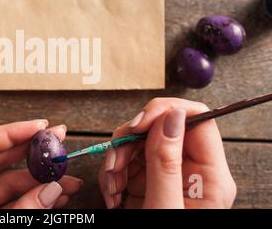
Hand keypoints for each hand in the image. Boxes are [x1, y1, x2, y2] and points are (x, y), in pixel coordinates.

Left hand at [0, 120, 82, 208]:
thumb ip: (23, 211)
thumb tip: (54, 188)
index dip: (12, 133)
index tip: (39, 127)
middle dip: (31, 152)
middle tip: (58, 142)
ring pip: (10, 184)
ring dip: (40, 180)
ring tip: (67, 177)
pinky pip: (12, 204)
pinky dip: (34, 199)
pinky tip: (56, 196)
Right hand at [99, 98, 236, 208]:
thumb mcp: (165, 208)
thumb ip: (166, 162)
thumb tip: (171, 117)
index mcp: (210, 176)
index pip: (198, 120)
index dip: (166, 112)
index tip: (137, 125)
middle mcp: (191, 169)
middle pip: (161, 127)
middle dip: (130, 142)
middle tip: (115, 165)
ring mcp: (169, 174)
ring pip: (140, 142)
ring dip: (117, 159)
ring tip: (111, 188)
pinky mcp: (150, 180)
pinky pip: (129, 160)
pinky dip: (114, 173)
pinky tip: (112, 193)